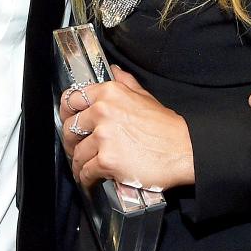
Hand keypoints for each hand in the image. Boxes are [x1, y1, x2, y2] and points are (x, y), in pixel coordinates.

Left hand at [59, 67, 193, 190]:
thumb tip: (114, 70)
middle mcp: (103, 111)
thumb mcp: (145, 96)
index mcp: (110, 92)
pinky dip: (86, 178)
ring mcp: (104, 136)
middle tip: (75, 148)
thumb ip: (125, 82)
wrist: (183, 149)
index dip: (67, 112)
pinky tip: (91, 179)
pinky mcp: (107, 160)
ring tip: (83, 167)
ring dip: (78, 163)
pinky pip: (86, 171)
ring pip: (77, 152)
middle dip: (70, 141)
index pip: (73, 98)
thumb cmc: (166, 126)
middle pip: (69, 127)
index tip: (68, 120)